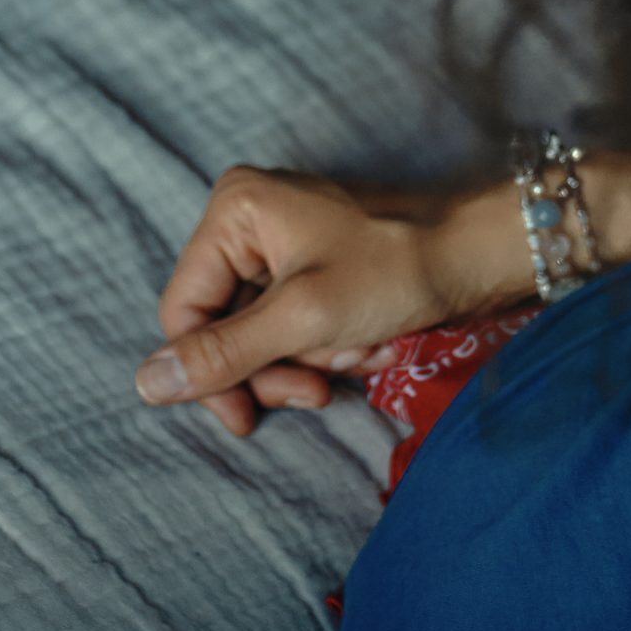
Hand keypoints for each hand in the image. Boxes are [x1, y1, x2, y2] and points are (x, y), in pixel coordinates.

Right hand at [139, 168, 529, 437]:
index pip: (185, 309)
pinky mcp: (319, 267)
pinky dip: (333, 347)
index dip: (210, 371)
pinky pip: (300, 325)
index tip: (245, 419)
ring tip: (360, 353)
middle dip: (275, 365)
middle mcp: (251, 220)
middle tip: (316, 389)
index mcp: (234, 211)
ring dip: (311, 359)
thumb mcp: (303, 319)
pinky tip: (374, 345)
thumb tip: (146, 384)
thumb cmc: (398, 269)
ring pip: (265, 334)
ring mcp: (286, 244)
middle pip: (225, 325)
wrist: (484, 254)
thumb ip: (224, 353)